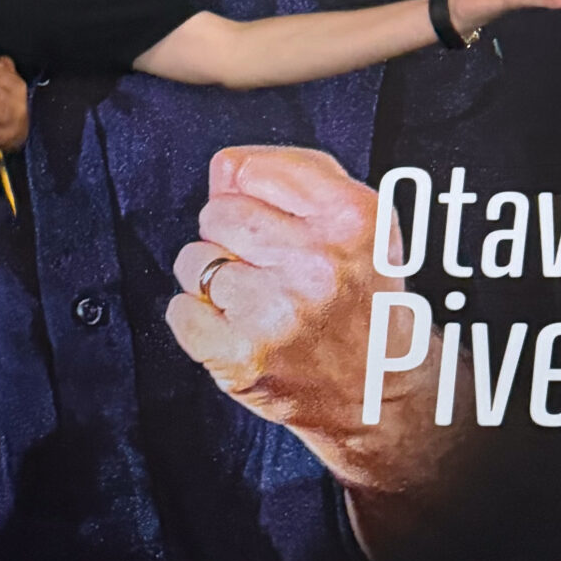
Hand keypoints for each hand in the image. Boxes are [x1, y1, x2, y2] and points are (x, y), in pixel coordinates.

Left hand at [164, 146, 449, 498]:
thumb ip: (294, 177)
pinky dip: (198, 320)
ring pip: (194, 261)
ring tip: (256, 303)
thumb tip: (223, 167)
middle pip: (217, 213)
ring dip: (212, 280)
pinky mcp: (245, 354)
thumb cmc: (361, 300)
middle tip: (268, 271)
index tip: (273, 223)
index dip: (252, 196)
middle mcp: (321, 261)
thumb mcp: (356, 225)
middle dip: (231, 238)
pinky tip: (238, 330)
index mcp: (354, 217)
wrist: (379, 393)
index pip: (251, 170)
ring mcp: (280, 311)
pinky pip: (180, 310)